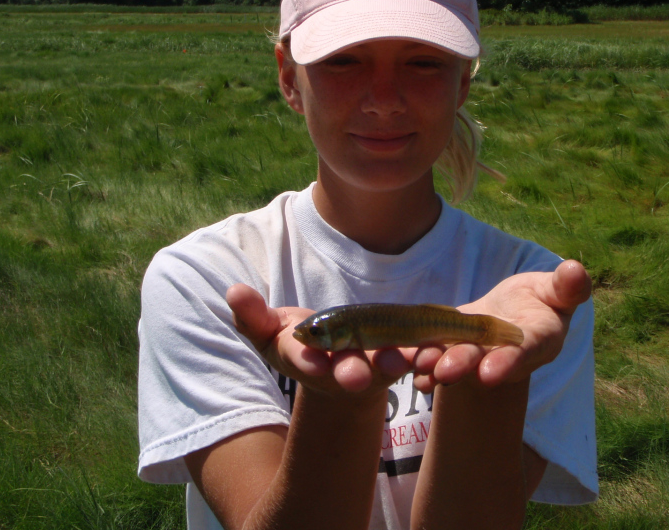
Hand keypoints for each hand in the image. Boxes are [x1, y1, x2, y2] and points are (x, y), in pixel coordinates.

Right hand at [226, 284, 413, 396]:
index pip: (302, 358)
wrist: (337, 362)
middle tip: (357, 377)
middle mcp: (337, 367)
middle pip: (345, 370)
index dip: (306, 358)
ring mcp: (370, 365)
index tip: (310, 360)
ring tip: (403, 360)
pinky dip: (424, 355)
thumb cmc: (298, 342)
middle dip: (351, 372)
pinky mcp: (398, 358)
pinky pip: (412, 357)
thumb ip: (252, 315)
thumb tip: (233, 290)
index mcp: (305, 358)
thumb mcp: (269, 331)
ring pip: (382, 366)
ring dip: (393, 363)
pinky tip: (434, 349)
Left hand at [411, 260, 591, 391]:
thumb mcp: (556, 291)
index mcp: (536, 342)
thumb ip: (566, 287)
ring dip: (436, 364)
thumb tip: (577, 270)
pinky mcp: (451, 350)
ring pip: (455, 361)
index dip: (507, 362)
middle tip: (444, 373)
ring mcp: (475, 355)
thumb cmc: (540, 301)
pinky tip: (407, 369)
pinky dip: (421, 365)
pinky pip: (436, 358)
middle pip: (482, 362)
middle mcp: (503, 356)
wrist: (513, 314)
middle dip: (463, 365)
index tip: (489, 373)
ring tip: (419, 365)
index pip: (523, 352)